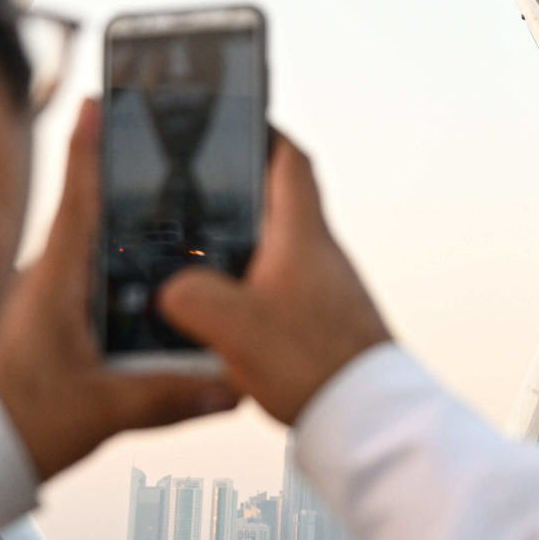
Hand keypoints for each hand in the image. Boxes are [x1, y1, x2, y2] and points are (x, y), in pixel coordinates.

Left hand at [0, 100, 237, 477]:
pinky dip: (103, 276)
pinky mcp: (33, 324)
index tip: (101, 97)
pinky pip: (76, 284)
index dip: (91, 144)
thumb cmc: (14, 426)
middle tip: (154, 151)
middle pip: (86, 214)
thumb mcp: (99, 410)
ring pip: (82, 252)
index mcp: (54, 278)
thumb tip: (226, 383)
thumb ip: (167, 395)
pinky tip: (134, 296)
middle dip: (120, 183)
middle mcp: (39, 278)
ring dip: (115, 236)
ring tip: (165, 228)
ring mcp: (33, 299)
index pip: (77, 195)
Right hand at [156, 131, 389, 423]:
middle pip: (279, 204)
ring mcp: (324, 288)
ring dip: (241, 247)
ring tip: (194, 258)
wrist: (367, 418)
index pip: (290, 161)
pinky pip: (279, 289)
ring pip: (276, 250)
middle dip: (239, 195)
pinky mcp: (321, 321)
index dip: (264, 134)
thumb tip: (171, 290)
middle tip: (196, 194)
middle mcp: (319, 254)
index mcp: (302, 236)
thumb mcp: (234, 325)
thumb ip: (191, 296)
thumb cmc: (315, 364)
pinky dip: (250, 289)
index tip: (238, 121)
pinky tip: (222, 317)